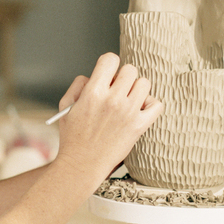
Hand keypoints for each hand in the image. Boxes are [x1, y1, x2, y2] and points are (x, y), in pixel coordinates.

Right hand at [55, 52, 161, 184]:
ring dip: (136, 89)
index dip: (108, 64)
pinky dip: (150, 104)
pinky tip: (139, 109)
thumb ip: (79, 84)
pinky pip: (157, 105)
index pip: (110, 59)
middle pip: (130, 70)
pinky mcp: (139, 126)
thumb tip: (94, 76)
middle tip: (116, 89)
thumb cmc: (73, 136)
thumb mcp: (66, 105)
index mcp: (93, 92)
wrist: (82, 164)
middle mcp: (113, 100)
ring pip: (144, 83)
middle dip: (122, 77)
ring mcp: (128, 113)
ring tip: (127, 100)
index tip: (107, 73)